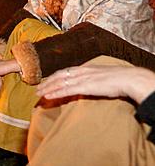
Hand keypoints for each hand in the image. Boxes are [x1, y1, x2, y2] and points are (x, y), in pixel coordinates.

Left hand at [37, 65, 154, 103]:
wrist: (127, 78)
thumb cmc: (118, 78)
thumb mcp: (101, 76)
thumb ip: (92, 78)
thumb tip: (88, 84)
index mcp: (84, 68)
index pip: (64, 72)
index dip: (54, 77)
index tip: (46, 82)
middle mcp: (80, 72)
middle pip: (58, 77)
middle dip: (47, 83)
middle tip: (37, 89)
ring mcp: (82, 79)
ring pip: (60, 83)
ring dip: (47, 88)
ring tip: (39, 93)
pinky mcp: (85, 86)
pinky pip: (66, 90)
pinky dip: (56, 93)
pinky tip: (48, 96)